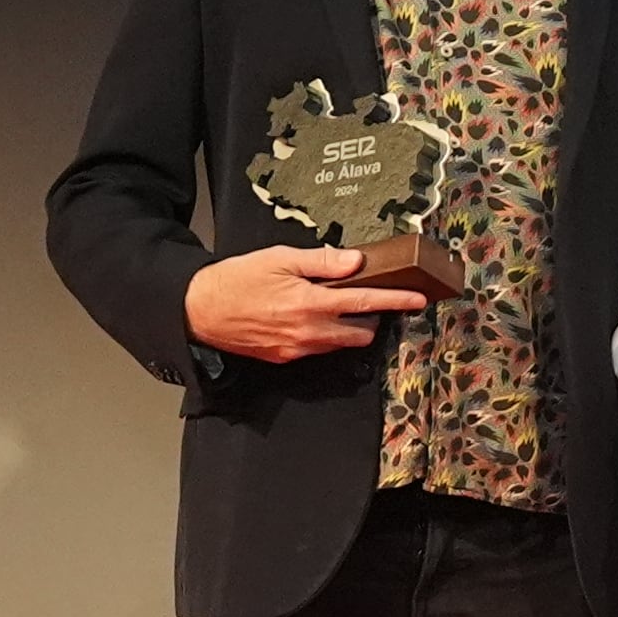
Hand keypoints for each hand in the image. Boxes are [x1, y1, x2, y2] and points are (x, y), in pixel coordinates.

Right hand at [184, 245, 423, 361]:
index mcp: (310, 303)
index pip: (366, 302)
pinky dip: (325, 336)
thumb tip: (354, 262)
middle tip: (366, 299)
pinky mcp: (286, 358)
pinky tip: (312, 319)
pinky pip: (319, 349)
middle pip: (362, 332)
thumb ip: (321, 261)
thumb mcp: (279, 258)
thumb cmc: (236, 279)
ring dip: (348, 328)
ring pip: (342, 344)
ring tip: (336, 307)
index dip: (396, 300)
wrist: (199, 310)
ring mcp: (298, 348)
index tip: (418, 299)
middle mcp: (309, 331)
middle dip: (372, 317)